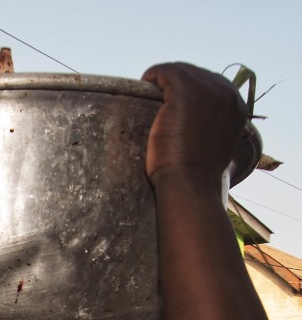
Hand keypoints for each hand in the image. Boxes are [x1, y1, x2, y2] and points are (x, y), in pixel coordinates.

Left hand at [142, 62, 246, 187]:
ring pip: (180, 71)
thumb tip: (199, 128)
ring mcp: (207, 89)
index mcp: (237, 106)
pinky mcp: (185, 90)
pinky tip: (144, 84)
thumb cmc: (198, 177)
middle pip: (196, 75)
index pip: (211, 86)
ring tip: (149, 91)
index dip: (191, 91)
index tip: (173, 102)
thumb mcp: (216, 148)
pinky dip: (153, 76)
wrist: (190, 185)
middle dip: (175, 84)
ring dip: (163, 80)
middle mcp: (226, 92)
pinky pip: (164, 72)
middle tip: (157, 97)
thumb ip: (214, 130)